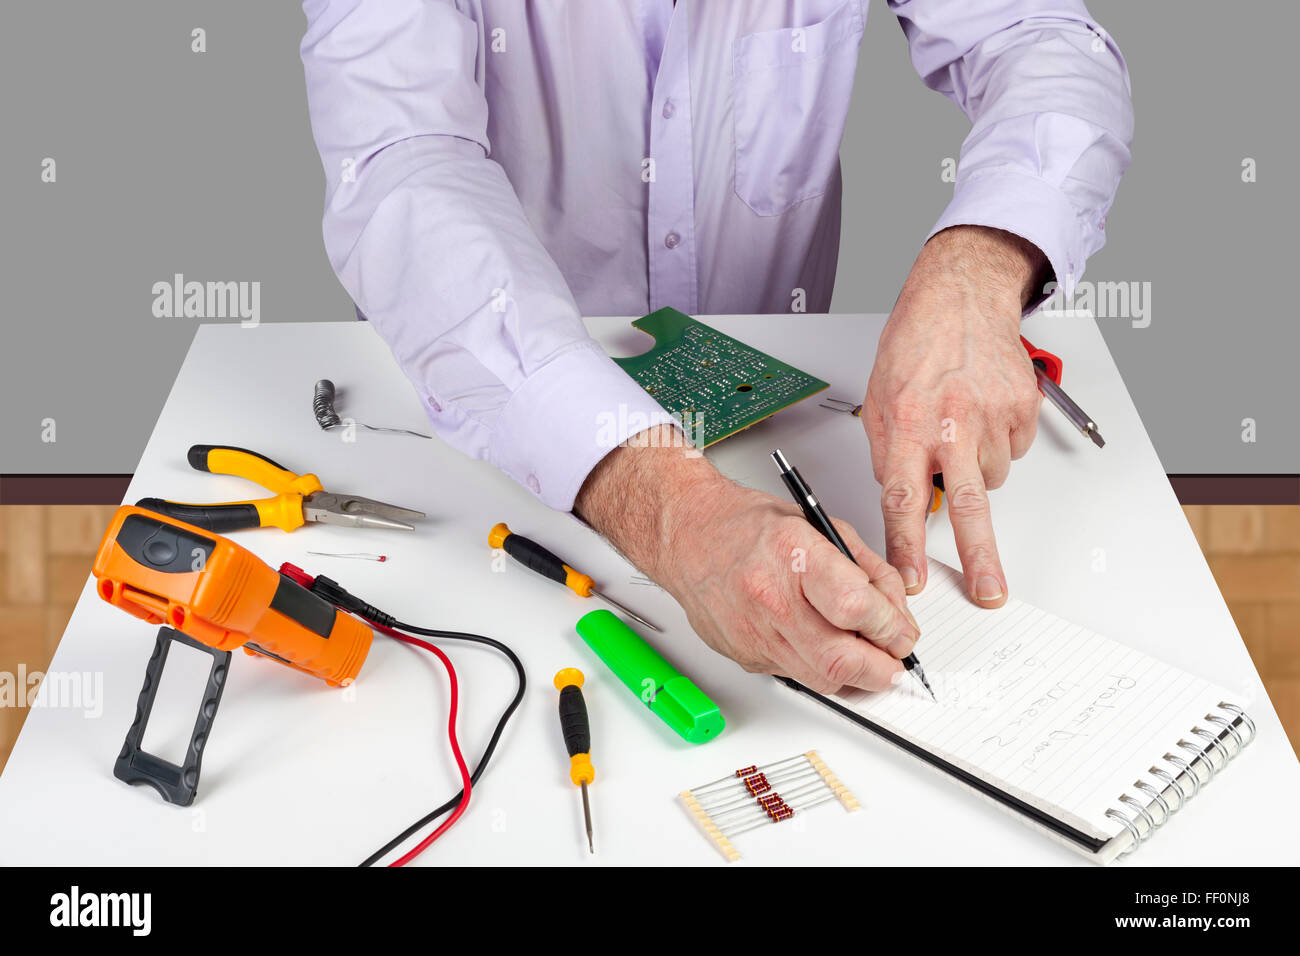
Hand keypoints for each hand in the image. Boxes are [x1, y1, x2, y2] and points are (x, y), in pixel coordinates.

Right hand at [576, 427, 917, 692]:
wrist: (690, 536)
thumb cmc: (750, 526)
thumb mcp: (822, 526)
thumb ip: (868, 570)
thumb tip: (898, 613)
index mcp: (795, 557)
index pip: (856, 608)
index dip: (891, 628)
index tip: (902, 632)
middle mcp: (770, 600)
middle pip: (840, 660)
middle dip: (881, 668)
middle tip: (894, 658)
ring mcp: (754, 635)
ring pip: (822, 679)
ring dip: (854, 674)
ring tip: (861, 651)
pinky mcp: (744, 657)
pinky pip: (797, 676)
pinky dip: (818, 667)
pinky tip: (819, 643)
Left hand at [864, 225, 1048, 606]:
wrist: (960, 297)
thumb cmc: (915, 344)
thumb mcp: (880, 399)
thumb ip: (890, 453)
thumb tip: (902, 499)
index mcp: (907, 423)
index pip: (903, 499)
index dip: (906, 546)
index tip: (911, 581)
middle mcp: (952, 422)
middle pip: (968, 505)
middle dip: (979, 557)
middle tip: (990, 592)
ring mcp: (993, 415)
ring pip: (990, 478)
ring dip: (975, 470)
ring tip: (960, 430)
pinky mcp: (1023, 408)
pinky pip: (1013, 451)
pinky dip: (998, 445)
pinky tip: (983, 415)